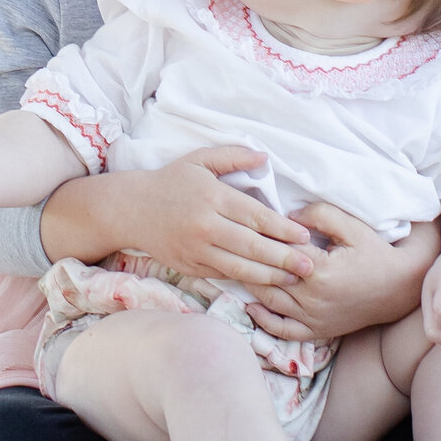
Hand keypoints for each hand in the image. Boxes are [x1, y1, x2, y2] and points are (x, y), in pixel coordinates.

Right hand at [41, 145, 313, 288]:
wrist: (131, 209)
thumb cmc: (170, 182)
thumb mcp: (200, 160)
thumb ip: (233, 156)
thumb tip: (265, 158)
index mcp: (212, 197)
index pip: (255, 215)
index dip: (282, 228)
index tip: (304, 236)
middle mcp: (205, 226)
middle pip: (252, 246)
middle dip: (283, 258)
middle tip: (310, 266)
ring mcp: (196, 250)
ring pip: (239, 267)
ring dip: (269, 276)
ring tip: (293, 279)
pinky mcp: (190, 266)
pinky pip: (223, 276)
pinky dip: (246, 281)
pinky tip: (265, 284)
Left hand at [247, 209, 440, 340]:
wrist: (398, 287)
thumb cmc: (375, 252)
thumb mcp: (351, 226)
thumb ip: (319, 215)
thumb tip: (286, 217)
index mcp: (319, 269)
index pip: (279, 250)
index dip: (262, 235)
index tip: (245, 223)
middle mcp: (313, 298)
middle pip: (268, 277)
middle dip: (249, 259)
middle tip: (230, 243)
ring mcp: (314, 318)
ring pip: (270, 302)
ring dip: (250, 284)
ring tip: (233, 267)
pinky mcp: (318, 330)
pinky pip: (283, 330)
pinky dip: (263, 320)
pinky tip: (250, 305)